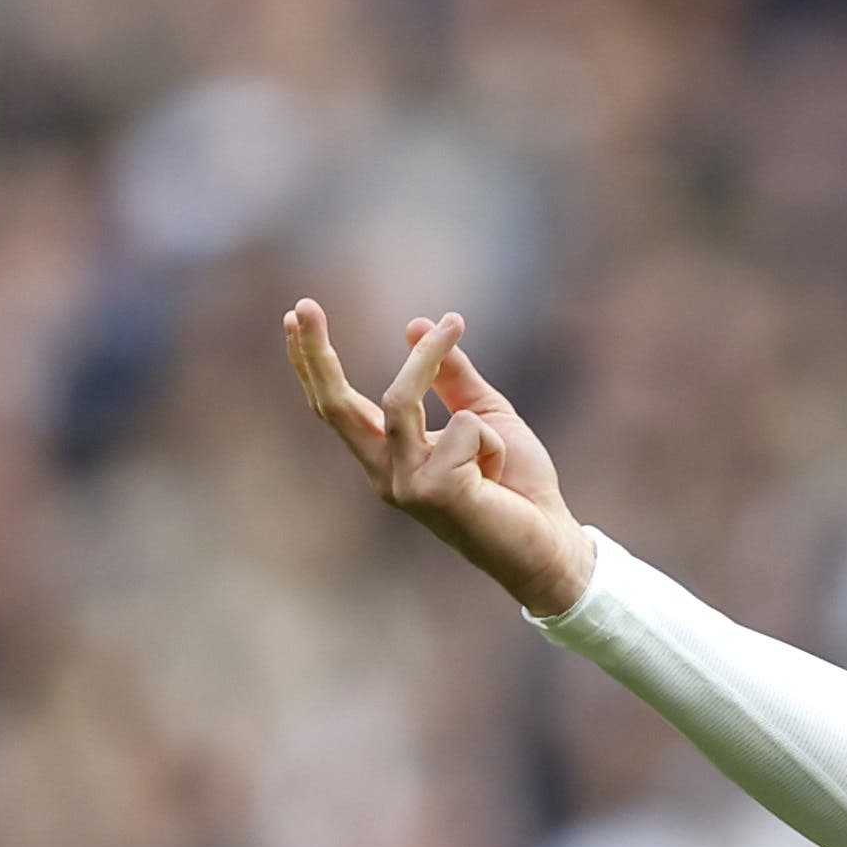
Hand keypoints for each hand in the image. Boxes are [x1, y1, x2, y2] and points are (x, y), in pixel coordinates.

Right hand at [284, 302, 593, 617]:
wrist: (552, 542)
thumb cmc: (519, 484)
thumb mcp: (483, 415)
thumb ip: (450, 376)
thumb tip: (415, 325)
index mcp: (391, 457)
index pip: (338, 407)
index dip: (314, 363)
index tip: (294, 317)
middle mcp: (387, 475)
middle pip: (336, 407)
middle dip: (315, 354)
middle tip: (301, 304)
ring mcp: (405, 487)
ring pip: (400, 400)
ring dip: (427, 359)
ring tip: (460, 335)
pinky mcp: (433, 492)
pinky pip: (463, 428)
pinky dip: (493, 440)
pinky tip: (499, 475)